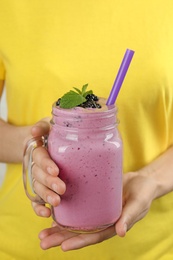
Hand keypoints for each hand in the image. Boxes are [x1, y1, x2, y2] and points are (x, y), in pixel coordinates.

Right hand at [28, 118, 65, 217]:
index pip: (40, 158)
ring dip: (46, 196)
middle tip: (62, 189)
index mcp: (39, 150)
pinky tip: (46, 213)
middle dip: (49, 183)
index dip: (46, 165)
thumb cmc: (50, 133)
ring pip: (38, 188)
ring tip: (57, 202)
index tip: (56, 171)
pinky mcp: (40, 187)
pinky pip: (35, 199)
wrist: (43, 141)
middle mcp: (36, 165)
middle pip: (39, 175)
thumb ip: (42, 127)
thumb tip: (34, 131)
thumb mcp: (47, 126)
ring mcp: (37, 177)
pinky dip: (38, 207)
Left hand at [38, 170, 156, 250]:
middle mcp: (101, 220)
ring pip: (75, 221)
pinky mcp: (93, 198)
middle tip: (43, 241)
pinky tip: (52, 211)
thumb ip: (129, 216)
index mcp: (112, 225)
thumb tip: (121, 232)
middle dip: (60, 238)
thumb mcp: (138, 204)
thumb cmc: (143, 193)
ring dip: (58, 227)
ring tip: (42, 232)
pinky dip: (66, 210)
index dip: (79, 242)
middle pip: (79, 231)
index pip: (94, 236)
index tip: (63, 246)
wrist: (141, 181)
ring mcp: (96, 210)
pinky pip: (78, 206)